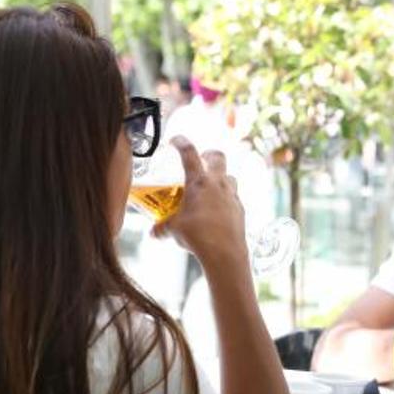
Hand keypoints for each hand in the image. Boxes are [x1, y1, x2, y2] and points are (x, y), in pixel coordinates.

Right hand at [153, 137, 247, 266]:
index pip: (188, 153)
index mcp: (199, 182)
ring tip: (211, 187)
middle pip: (218, 157)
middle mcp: (218, 184)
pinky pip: (234, 198)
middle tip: (203, 158)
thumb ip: (163, 227)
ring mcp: (232, 195)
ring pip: (230, 177)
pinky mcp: (240, 209)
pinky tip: (218, 210)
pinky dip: (226, 199)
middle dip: (209, 154)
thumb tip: (154, 233)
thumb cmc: (197, 236)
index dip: (181, 143)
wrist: (224, 252)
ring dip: (221, 177)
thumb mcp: (175, 230)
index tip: (175, 140)